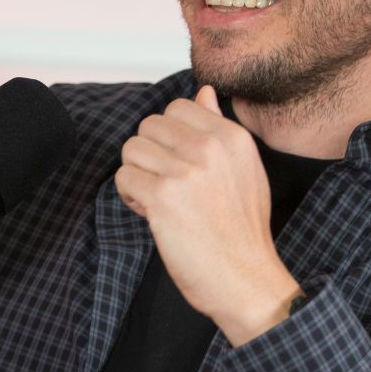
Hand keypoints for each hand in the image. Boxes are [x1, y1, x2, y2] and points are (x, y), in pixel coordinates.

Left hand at [115, 85, 301, 345]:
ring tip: (156, 199)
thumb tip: (203, 92)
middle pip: (149, 125)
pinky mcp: (163, 197)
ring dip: (137, 174)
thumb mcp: (244, 169)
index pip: (178, 107)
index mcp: (232, 138)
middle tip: (164, 183)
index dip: (168, 136)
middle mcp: (210, 148)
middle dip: (149, 154)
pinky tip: (150, 213)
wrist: (246, 279)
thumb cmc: (242, 230)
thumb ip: (219, 127)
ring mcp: (186, 171)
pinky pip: (124, 177)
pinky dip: (130, 196)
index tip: (177, 162)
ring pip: (132, 149)